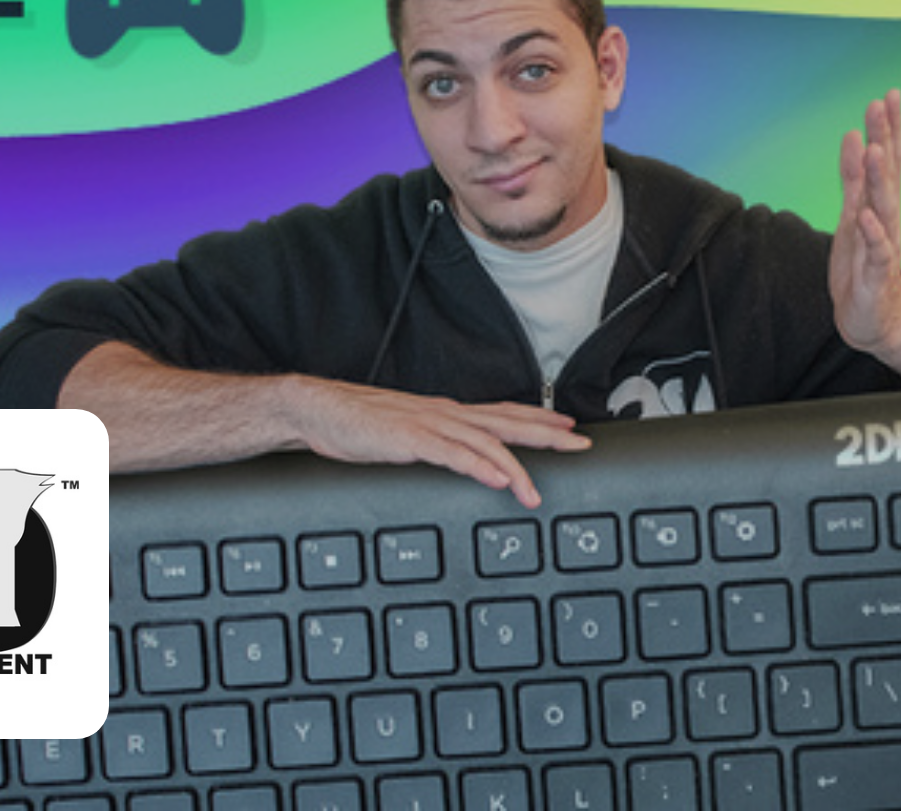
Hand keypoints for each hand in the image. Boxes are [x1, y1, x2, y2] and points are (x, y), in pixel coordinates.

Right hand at [293, 377, 589, 509]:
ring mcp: (429, 425)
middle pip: (507, 424)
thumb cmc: (361, 424)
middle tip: (580, 445)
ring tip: (536, 491)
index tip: (568, 426)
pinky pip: (451, 454)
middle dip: (547, 435)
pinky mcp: (409, 440)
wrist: (320, 410)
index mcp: (447, 413)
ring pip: (484, 443)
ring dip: (515, 467)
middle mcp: (446, 414)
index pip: (503, 413)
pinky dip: (478, 467)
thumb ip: (437, 445)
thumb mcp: (409, 435)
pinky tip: (497, 480)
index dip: (538, 418)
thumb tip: (462, 461)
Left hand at [830, 88, 900, 355]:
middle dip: (885, 139)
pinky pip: (877, 253)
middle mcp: (886, 221)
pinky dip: (873, 235)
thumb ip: (853, 178)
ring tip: (875, 150)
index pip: (887, 161)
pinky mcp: (877, 276)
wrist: (872, 320)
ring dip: (880, 180)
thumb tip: (853, 136)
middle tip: (882, 105)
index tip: (888, 95)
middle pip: (888, 175)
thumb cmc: (862, 266)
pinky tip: (867, 217)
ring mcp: (884, 247)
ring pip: (884, 208)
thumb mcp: (852, 215)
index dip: (887, 129)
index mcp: (879, 205)